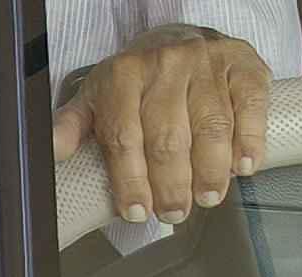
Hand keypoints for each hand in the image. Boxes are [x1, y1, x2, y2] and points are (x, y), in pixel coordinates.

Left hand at [52, 25, 273, 227]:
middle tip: (174, 212)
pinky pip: (249, 103)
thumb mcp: (95, 100)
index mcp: (124, 76)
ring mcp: (206, 63)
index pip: (125, 136)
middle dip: (172, 183)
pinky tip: (244, 166)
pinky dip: (250, 138)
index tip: (137, 211)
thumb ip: (72, 127)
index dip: (131, 180)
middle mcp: (166, 65)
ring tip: (208, 196)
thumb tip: (51, 150)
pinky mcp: (242, 64)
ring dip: (211, 169)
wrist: (176, 39)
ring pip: (211, 124)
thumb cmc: (134, 84)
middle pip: (169, 136)